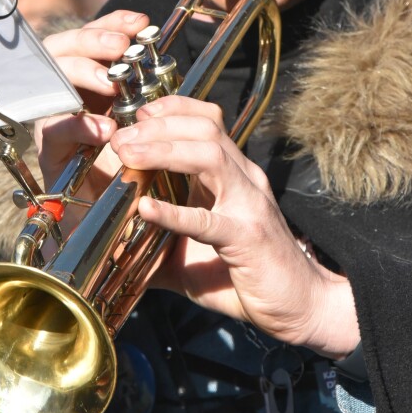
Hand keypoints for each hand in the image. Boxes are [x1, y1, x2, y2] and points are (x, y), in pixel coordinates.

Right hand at [36, 10, 148, 194]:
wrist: (114, 223)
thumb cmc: (130, 168)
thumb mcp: (142, 122)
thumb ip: (146, 93)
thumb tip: (162, 58)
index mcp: (89, 82)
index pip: (90, 39)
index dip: (110, 23)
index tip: (139, 22)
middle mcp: (65, 96)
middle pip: (60, 50)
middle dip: (91, 40)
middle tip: (121, 47)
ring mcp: (53, 123)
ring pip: (51, 82)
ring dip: (81, 74)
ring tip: (112, 83)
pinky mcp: (49, 155)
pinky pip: (54, 131)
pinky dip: (78, 125)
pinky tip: (104, 129)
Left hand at [110, 94, 359, 359]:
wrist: (299, 304)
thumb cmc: (246, 273)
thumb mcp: (196, 245)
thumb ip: (158, 236)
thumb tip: (112, 241)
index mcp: (233, 174)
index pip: (207, 120)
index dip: (171, 108)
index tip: (136, 114)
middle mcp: (244, 179)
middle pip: (204, 129)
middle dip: (158, 126)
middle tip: (121, 138)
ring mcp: (248, 205)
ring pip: (209, 157)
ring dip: (164, 150)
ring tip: (130, 156)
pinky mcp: (247, 238)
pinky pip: (208, 219)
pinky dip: (174, 212)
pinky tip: (146, 210)